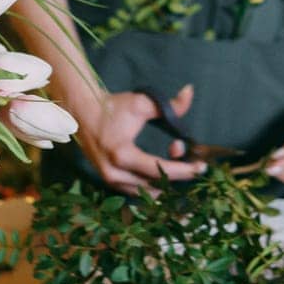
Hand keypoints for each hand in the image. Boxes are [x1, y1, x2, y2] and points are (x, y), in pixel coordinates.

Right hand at [74, 84, 206, 195]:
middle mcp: (114, 173)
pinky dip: (150, 186)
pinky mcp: (107, 179)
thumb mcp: (141, 103)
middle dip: (177, 175)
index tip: (201, 166)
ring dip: (164, 183)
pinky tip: (163, 177)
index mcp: (122, 155)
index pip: (159, 169)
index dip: (183, 170)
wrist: (82, 111)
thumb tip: (190, 92)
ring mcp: (109, 179)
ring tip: (178, 167)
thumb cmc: (112, 106)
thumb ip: (168, 104)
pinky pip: (134, 191)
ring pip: (145, 192)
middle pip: (155, 184)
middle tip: (193, 164)